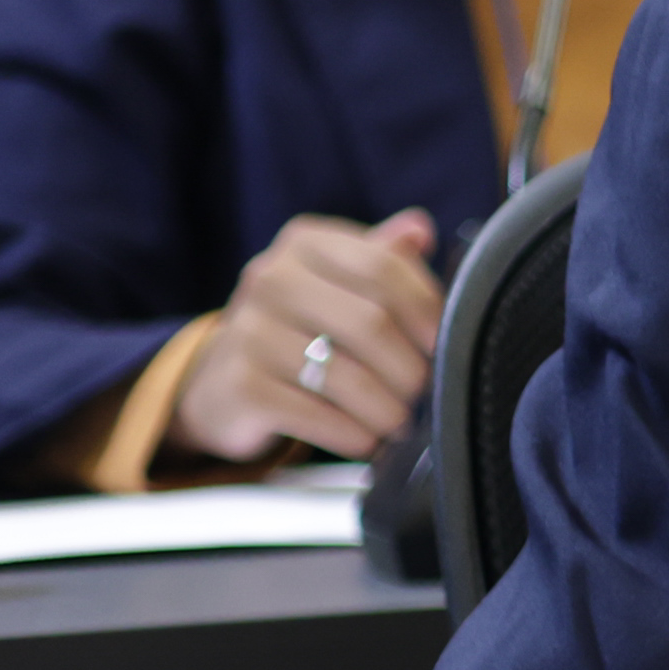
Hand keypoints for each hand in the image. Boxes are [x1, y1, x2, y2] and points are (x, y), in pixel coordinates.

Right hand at [174, 210, 443, 463]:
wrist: (223, 383)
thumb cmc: (304, 328)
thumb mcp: (340, 283)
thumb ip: (383, 257)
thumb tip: (421, 229)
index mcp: (305, 243)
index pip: (384, 267)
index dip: (427, 310)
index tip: (445, 344)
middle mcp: (269, 278)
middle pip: (371, 323)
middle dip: (412, 368)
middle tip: (425, 394)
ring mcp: (247, 331)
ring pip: (347, 376)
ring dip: (387, 410)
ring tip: (400, 422)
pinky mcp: (238, 385)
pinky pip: (316, 414)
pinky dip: (353, 434)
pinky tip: (366, 440)